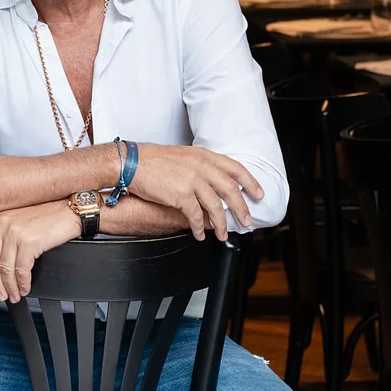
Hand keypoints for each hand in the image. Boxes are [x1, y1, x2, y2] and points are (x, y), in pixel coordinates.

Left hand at [0, 202, 80, 302]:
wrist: (68, 212)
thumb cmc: (44, 218)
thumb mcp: (15, 222)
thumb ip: (0, 237)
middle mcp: (0, 225)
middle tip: (1, 295)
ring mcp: (14, 233)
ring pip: (5, 269)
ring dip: (10, 287)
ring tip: (15, 295)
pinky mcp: (29, 242)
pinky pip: (21, 270)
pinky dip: (23, 283)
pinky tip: (25, 288)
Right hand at [130, 144, 263, 236]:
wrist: (132, 163)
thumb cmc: (153, 161)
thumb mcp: (183, 156)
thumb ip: (200, 166)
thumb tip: (212, 182)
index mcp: (204, 155)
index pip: (235, 168)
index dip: (250, 182)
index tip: (258, 194)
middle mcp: (202, 166)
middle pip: (230, 190)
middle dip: (241, 208)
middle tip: (247, 221)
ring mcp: (192, 180)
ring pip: (215, 207)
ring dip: (221, 224)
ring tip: (223, 234)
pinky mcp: (181, 195)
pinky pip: (196, 216)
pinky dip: (199, 228)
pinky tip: (200, 234)